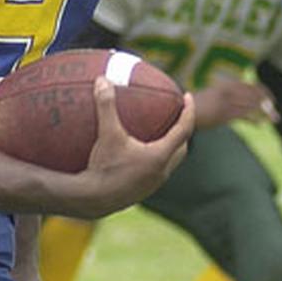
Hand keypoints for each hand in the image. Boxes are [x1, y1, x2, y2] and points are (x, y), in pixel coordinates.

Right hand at [74, 77, 194, 217]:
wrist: (92, 201)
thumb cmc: (102, 167)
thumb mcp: (106, 134)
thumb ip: (106, 106)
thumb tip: (102, 79)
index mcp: (159, 156)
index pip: (184, 129)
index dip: (188, 111)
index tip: (188, 97)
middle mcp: (161, 172)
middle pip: (181, 148)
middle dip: (182, 132)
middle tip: (176, 117)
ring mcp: (152, 185)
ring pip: (169, 163)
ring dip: (168, 149)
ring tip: (158, 136)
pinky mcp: (141, 193)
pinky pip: (154, 173)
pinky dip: (153, 161)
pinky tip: (137, 157)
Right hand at [193, 79, 278, 128]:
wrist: (180, 111)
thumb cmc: (194, 106)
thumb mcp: (210, 96)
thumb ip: (223, 96)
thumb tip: (233, 102)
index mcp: (225, 85)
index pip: (250, 86)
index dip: (262, 92)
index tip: (270, 98)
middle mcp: (227, 92)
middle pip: (253, 96)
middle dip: (266, 103)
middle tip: (275, 112)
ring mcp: (225, 103)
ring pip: (251, 106)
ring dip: (264, 113)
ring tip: (273, 119)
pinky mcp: (223, 114)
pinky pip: (243, 116)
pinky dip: (254, 120)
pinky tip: (261, 124)